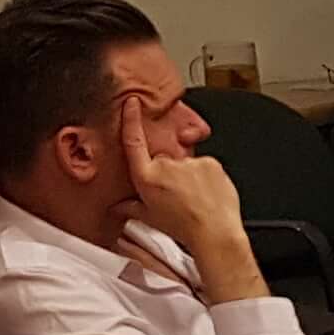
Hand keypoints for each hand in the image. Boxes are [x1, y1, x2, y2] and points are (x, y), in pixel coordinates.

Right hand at [115, 95, 249, 260]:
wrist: (215, 232)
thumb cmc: (183, 227)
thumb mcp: (149, 218)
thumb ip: (131, 207)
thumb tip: (118, 206)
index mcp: (147, 177)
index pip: (134, 142)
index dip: (131, 120)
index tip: (132, 103)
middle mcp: (167, 165)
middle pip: (164, 159)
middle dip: (168, 172)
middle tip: (177, 193)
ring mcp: (190, 162)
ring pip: (186, 164)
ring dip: (188, 175)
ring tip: (194, 197)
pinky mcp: (211, 162)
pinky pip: (204, 166)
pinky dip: (205, 176)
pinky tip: (206, 192)